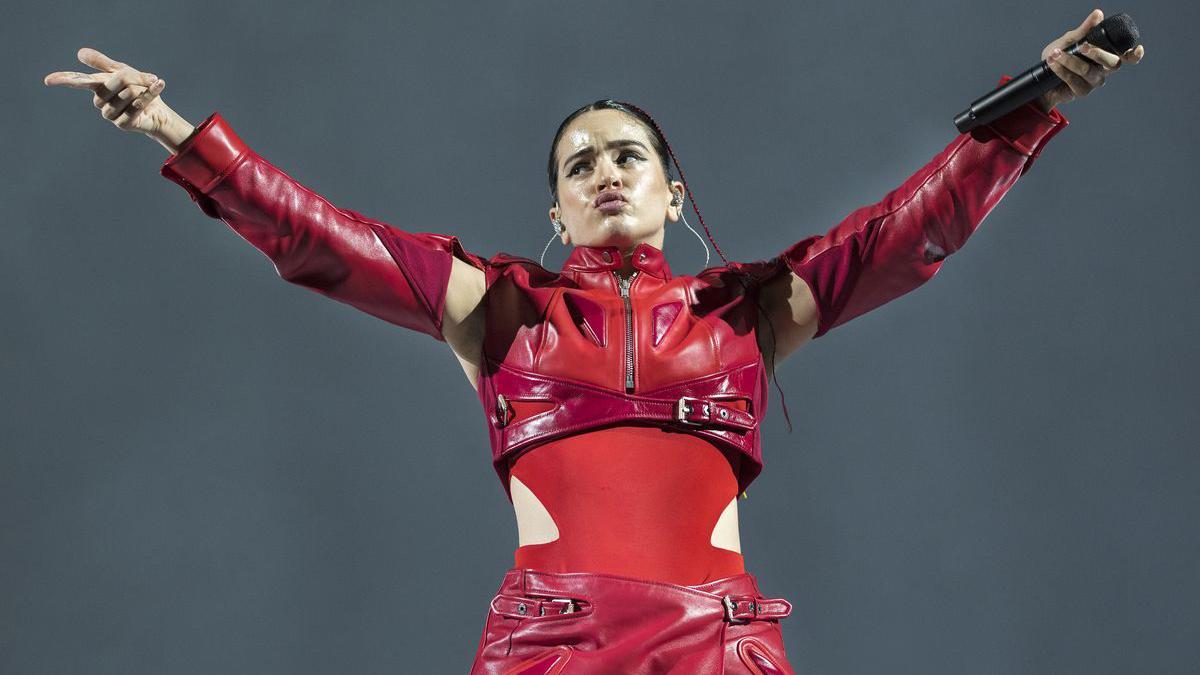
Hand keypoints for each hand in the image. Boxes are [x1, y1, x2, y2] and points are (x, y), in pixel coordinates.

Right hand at [44, 47, 179, 136]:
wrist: (158, 110)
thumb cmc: (138, 89)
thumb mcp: (122, 71)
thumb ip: (102, 63)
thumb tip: (79, 53)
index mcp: (97, 86)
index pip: (77, 81)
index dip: (63, 79)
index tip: (48, 80)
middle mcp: (99, 101)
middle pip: (118, 80)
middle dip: (136, 77)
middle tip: (147, 79)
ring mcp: (109, 114)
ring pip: (128, 92)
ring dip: (144, 88)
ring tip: (147, 91)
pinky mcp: (122, 124)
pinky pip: (137, 105)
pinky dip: (150, 94)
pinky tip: (158, 87)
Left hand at [1035, 9, 1145, 112]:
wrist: (1041, 78)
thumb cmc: (1059, 56)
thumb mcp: (1069, 40)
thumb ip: (1084, 30)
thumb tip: (1098, 14)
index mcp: (1106, 55)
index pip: (1126, 57)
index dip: (1134, 55)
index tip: (1138, 49)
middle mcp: (1104, 69)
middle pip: (1112, 64)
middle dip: (1097, 53)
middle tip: (1082, 46)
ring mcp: (1093, 82)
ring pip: (1088, 71)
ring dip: (1070, 61)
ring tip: (1055, 54)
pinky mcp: (1081, 91)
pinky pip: (1073, 80)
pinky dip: (1062, 70)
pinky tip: (1052, 63)